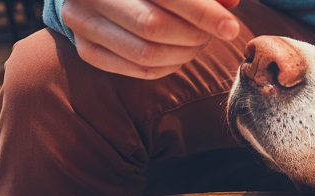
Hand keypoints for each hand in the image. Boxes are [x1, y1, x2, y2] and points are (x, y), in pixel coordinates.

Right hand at [61, 0, 240, 78]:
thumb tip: (232, 2)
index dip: (202, 13)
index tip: (230, 27)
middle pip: (153, 26)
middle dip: (193, 36)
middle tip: (213, 35)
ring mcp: (82, 23)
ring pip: (145, 53)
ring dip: (183, 54)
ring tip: (198, 43)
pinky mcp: (86, 49)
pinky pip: (136, 69)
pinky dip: (167, 67)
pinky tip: (179, 56)